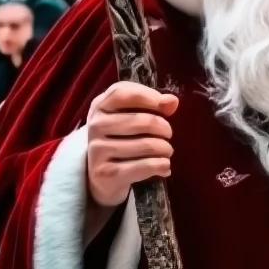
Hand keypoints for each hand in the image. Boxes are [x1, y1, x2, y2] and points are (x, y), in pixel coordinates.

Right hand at [86, 81, 178, 209]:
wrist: (101, 176)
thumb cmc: (122, 139)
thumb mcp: (131, 117)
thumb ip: (152, 104)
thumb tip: (172, 101)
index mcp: (100, 106)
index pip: (122, 92)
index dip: (148, 96)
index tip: (165, 106)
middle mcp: (96, 125)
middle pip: (143, 121)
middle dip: (165, 129)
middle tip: (167, 135)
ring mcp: (99, 150)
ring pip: (148, 145)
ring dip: (165, 149)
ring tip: (166, 151)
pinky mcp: (107, 173)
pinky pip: (146, 166)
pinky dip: (162, 165)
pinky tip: (164, 166)